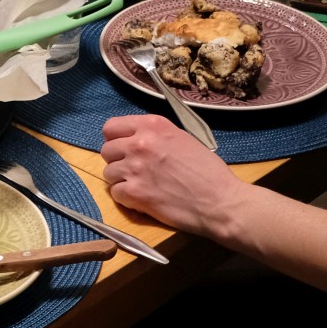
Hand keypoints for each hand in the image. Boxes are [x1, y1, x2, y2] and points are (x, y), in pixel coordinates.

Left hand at [101, 114, 240, 236]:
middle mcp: (140, 142)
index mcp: (153, 125)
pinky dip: (126, 198)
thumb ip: (155, 136)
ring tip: (141, 186)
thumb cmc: (207, 171)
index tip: (123, 149)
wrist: (220, 201)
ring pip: (108, 173)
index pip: (111, 127)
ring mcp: (135, 168)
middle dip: (117, 161)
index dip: (115, 139)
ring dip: (121, 181)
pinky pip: (115, 193)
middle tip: (134, 171)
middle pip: (106, 150)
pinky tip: (143, 199)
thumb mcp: (182, 138)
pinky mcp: (135, 193)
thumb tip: (133, 139)